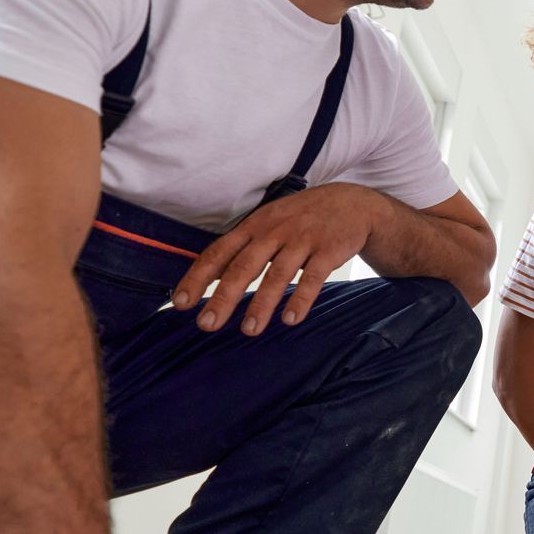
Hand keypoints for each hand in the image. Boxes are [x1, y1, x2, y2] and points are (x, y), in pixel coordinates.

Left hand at [172, 183, 386, 335]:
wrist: (351, 203)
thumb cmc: (302, 218)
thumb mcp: (269, 223)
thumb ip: (245, 247)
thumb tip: (211, 277)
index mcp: (254, 226)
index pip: (219, 253)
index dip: (198, 278)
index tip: (181, 303)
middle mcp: (274, 231)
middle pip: (244, 266)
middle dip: (224, 297)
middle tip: (207, 324)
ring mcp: (302, 240)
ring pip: (278, 274)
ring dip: (262, 304)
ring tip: (250, 330)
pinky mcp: (329, 250)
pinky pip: (313, 277)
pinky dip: (301, 299)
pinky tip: (291, 319)